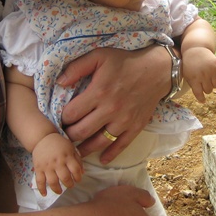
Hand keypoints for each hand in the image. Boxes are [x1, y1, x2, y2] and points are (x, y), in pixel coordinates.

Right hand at [32, 133, 82, 195]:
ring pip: (52, 182)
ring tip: (60, 191)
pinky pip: (39, 181)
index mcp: (67, 156)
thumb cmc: (59, 143)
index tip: (78, 180)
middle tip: (70, 185)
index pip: (75, 170)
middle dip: (69, 184)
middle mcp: (57, 162)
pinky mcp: (38, 168)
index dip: (78, 177)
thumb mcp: (71, 148)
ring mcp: (47, 166)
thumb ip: (78, 160)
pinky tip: (45, 194)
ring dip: (57, 189)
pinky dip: (41, 189)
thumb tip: (83, 173)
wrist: (43, 138)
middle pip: (65, 178)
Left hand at [58, 46, 168, 162]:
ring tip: (75, 151)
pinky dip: (110, 155)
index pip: (71, 114)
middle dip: (68, 136)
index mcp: (98, 92)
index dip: (61, 119)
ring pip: (98, 143)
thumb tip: (59, 82)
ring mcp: (124, 121)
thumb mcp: (99, 56)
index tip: (58, 120)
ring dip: (84, 149)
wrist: (157, 70)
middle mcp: (110, 109)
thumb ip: (77, 67)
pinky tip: (102, 159)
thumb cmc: (125, 62)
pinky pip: (121, 146)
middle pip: (81, 132)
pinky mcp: (136, 127)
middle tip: (63, 136)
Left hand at [181, 46, 215, 102]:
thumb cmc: (189, 64)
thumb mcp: (186, 75)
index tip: (203, 101)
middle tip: (204, 84)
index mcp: (194, 78)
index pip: (199, 93)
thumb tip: (200, 97)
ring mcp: (211, 70)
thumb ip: (192, 85)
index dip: (201, 99)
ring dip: (214, 85)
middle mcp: (203, 75)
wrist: (195, 49)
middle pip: (209, 90)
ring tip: (210, 80)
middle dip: (207, 89)